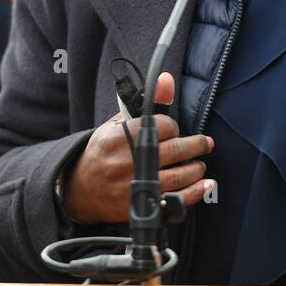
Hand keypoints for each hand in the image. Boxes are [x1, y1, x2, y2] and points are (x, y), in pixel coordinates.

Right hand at [62, 72, 214, 224]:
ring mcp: (136, 185)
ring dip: (197, 168)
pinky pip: (175, 200)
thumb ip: (147, 102)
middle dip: (197, 145)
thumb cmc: (104, 152)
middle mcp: (130, 160)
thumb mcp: (119, 123)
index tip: (173, 131)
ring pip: (180, 175)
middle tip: (205, 143)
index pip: (164, 126)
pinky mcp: (141, 205)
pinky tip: (204, 184)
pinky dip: (195, 192)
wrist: (81, 189)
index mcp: (123, 136)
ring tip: (199, 165)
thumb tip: (167, 79)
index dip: (173, 127)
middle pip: (176, 149)